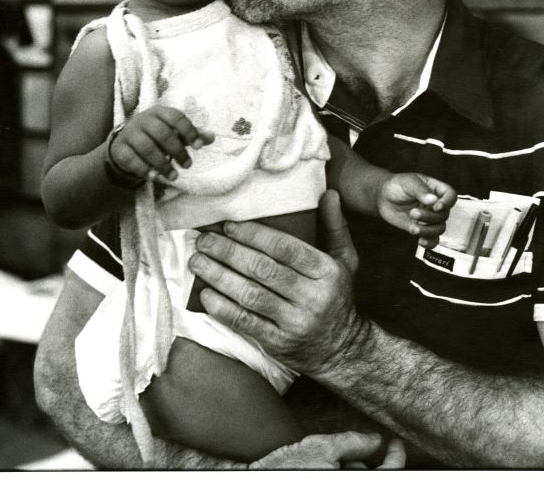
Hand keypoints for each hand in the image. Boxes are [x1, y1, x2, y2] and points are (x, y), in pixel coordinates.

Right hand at [109, 105, 213, 183]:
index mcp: (160, 112)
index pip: (176, 117)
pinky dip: (144, 169)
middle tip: (188, 165)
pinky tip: (154, 177)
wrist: (125, 142)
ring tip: (174, 176)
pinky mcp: (120, 148)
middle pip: (162, 133)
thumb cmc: (156, 135)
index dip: (189, 131)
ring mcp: (130, 133)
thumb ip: (191, 134)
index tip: (198, 147)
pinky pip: (132, 159)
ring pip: (147, 147)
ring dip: (162, 164)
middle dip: (177, 151)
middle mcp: (143, 119)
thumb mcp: (173, 132)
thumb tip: (212, 137)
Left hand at [189, 190, 365, 376]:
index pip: (286, 248)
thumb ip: (334, 226)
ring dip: (219, 277)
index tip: (229, 226)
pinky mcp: (279, 344)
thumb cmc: (337, 296)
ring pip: (250, 295)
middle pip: (263, 269)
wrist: (342, 349)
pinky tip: (205, 294)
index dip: (254, 235)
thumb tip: (329, 193)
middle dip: (228, 252)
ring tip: (197, 262)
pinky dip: (223, 308)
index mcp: (327, 272)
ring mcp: (294, 323)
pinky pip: (246, 323)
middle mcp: (312, 297)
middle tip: (204, 241)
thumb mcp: (345, 260)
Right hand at [249, 430, 392, 469]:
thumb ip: (353, 443)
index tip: (395, 444)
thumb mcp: (322, 448)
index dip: (395, 457)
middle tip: (340, 451)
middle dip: (360, 463)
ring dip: (346, 469)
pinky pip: (338, 479)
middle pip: (367, 475)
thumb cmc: (288, 466)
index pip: (388, 472)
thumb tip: (375, 440)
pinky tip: (320, 468)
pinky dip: (336, 472)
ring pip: (352, 478)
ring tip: (321, 461)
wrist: (259, 475)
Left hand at [377, 173, 456, 247]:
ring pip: (439, 229)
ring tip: (413, 228)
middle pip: (444, 215)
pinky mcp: (422, 228)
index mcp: (436, 190)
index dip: (447, 203)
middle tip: (413, 213)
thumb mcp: (408, 182)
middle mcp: (436, 205)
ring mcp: (430, 218)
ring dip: (428, 231)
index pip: (451, 196)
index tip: (436, 207)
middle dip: (429, 217)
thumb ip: (421, 190)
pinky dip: (429, 243)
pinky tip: (420, 241)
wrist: (383, 197)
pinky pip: (432, 239)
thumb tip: (433, 200)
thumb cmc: (397, 185)